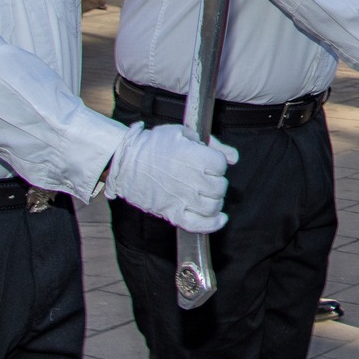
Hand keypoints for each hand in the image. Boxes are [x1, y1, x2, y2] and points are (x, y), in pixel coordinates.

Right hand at [105, 122, 238, 231]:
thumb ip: (212, 144)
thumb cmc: (152, 145)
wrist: (125, 162)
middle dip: (217, 182)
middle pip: (220, 187)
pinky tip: (219, 218)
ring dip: (215, 201)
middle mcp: (191, 180)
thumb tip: (233, 157)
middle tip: (208, 179)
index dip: (218, 163)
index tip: (210, 163)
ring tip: (207, 195)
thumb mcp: (183, 133)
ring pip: (213, 206)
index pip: (221, 165)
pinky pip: (198, 225)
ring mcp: (182, 199)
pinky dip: (212, 224)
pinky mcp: (172, 213)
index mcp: (195, 157)